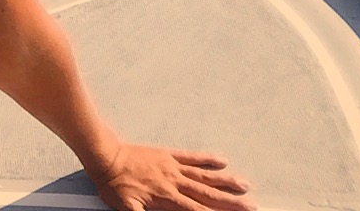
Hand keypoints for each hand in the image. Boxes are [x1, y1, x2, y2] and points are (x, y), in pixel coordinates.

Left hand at [88, 143, 255, 210]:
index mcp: (167, 197)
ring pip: (204, 175)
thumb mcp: (127, 209)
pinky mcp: (168, 154)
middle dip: (231, 202)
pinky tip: (221, 161)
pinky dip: (207, 160)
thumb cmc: (115, 185)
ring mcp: (173, 166)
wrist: (107, 156)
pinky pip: (192, 157)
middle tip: (252, 205)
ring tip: (245, 185)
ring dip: (226, 181)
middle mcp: (174, 181)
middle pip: (208, 194)